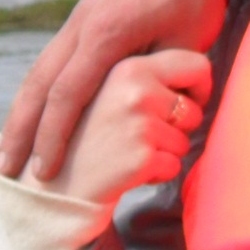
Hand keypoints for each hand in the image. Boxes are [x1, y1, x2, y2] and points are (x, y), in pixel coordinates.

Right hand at [0, 0, 227, 179]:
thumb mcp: (184, 45)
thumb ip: (158, 81)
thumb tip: (146, 124)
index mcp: (106, 33)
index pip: (68, 93)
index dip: (52, 136)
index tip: (43, 171)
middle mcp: (83, 25)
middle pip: (38, 83)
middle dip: (19, 129)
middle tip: (3, 169)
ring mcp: (80, 18)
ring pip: (39, 70)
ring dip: (21, 111)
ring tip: (7, 148)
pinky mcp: (86, 15)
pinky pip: (53, 59)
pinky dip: (38, 91)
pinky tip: (33, 115)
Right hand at [48, 50, 213, 206]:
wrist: (52, 184)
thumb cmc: (87, 134)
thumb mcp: (108, 87)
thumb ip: (144, 72)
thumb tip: (198, 71)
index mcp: (127, 65)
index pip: (197, 65)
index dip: (196, 88)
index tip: (181, 101)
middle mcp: (134, 89)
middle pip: (194, 108)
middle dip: (176, 126)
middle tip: (138, 134)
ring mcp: (138, 123)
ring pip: (185, 140)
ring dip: (163, 152)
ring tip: (126, 151)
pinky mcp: (141, 157)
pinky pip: (175, 165)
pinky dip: (157, 173)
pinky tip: (127, 170)